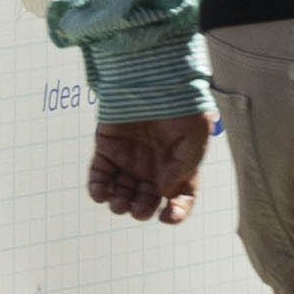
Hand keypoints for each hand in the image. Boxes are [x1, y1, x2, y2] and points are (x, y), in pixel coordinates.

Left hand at [84, 114, 213, 220]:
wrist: (153, 77)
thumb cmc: (180, 105)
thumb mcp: (195, 136)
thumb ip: (184, 167)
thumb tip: (165, 191)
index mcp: (178, 166)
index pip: (180, 197)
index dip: (176, 212)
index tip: (168, 216)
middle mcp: (153, 167)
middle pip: (147, 200)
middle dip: (142, 210)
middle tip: (139, 209)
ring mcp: (129, 160)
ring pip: (121, 193)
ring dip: (119, 204)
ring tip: (119, 203)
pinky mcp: (107, 150)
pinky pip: (99, 176)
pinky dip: (98, 189)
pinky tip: (101, 194)